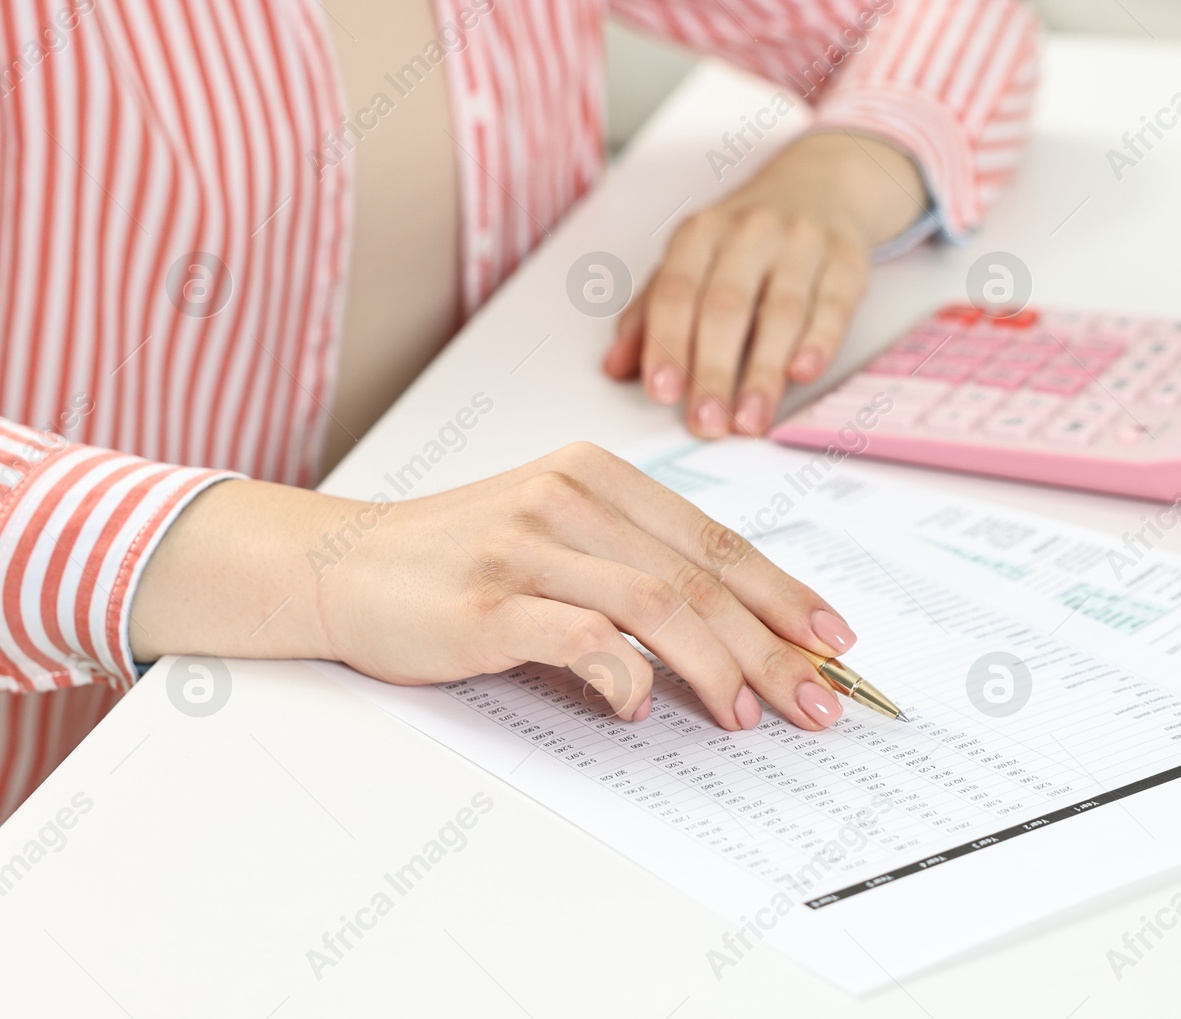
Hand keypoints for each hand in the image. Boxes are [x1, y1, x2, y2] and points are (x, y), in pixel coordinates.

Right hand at [130, 443, 856, 730]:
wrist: (340, 563)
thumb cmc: (460, 557)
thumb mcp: (556, 532)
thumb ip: (633, 562)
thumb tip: (732, 633)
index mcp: (596, 474)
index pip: (713, 537)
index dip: (781, 590)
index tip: (832, 636)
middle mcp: (567, 497)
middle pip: (698, 574)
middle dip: (772, 642)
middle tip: (817, 697)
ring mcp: (525, 545)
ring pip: (654, 602)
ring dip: (716, 664)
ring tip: (749, 713)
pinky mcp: (485, 600)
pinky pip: (577, 632)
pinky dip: (623, 672)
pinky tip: (640, 705)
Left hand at [603, 131, 928, 436]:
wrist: (821, 186)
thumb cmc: (746, 242)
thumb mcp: (692, 263)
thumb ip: (652, 315)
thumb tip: (615, 368)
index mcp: (701, 233)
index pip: (676, 292)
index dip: (668, 344)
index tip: (663, 393)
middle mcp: (750, 231)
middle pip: (726, 307)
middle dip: (714, 371)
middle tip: (707, 422)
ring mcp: (802, 242)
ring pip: (781, 312)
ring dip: (763, 373)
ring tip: (749, 420)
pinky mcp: (847, 260)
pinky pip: (833, 304)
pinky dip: (818, 341)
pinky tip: (803, 373)